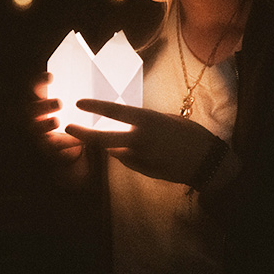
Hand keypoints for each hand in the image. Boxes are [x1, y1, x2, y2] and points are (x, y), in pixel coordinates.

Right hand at [28, 72, 83, 163]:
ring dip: (44, 125)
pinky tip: (76, 141)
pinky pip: (52, 146)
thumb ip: (80, 85)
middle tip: (59, 103)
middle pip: (31, 109)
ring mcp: (39, 132)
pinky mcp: (49, 147)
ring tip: (56, 121)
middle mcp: (36, 115)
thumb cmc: (76, 112)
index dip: (39, 81)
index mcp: (40, 98)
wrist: (77, 140)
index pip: (34, 87)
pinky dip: (64, 143)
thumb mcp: (76, 97)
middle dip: (42, 106)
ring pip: (35, 129)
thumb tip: (97, 64)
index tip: (51, 76)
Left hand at [65, 99, 219, 184]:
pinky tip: (148, 152)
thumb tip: (123, 125)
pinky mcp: (143, 171)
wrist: (206, 161)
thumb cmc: (189, 133)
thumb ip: (141, 122)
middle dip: (83, 133)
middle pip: (103, 138)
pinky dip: (129, 155)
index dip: (94, 106)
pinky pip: (128, 160)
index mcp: (147, 121)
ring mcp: (141, 158)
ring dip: (115, 145)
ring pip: (116, 151)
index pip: (114, 112)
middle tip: (67, 127)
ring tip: (139, 139)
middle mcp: (140, 140)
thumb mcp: (164, 119)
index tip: (78, 102)